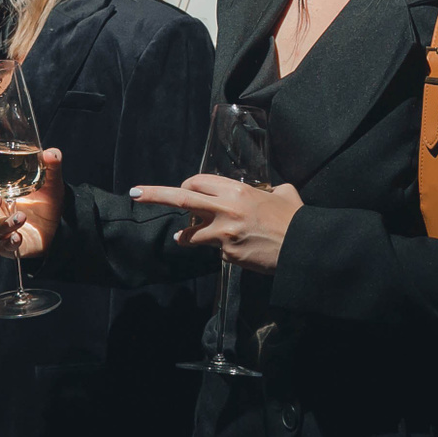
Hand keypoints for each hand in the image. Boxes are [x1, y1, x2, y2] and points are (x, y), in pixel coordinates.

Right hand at [0, 148, 63, 258]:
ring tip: (21, 216)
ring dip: (6, 223)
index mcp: (0, 192)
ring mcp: (2, 230)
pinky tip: (18, 237)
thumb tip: (51, 153)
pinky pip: (4, 246)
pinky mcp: (9, 246)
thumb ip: (52, 166)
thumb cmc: (48, 201)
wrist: (61, 226)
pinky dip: (10, 242)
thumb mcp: (52, 182)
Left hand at [130, 176, 303, 273]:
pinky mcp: (227, 254)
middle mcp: (225, 208)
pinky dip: (223, 251)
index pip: (197, 182)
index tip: (185, 190)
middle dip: (154, 195)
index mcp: (236, 189)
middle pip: (181, 198)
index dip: (188, 185)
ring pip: (189, 233)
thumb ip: (270, 189)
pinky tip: (241, 251)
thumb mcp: (283, 193)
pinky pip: (215, 251)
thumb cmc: (295, 218)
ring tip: (184, 237)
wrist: (303, 246)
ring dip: (185, 236)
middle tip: (134, 194)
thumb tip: (273, 191)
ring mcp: (223, 233)